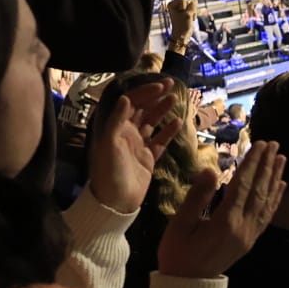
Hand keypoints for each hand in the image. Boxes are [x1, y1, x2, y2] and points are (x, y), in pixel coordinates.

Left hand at [87, 82, 182, 214]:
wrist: (115, 202)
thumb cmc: (109, 173)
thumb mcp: (109, 145)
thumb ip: (117, 121)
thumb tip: (126, 97)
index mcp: (116, 128)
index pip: (131, 103)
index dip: (145, 93)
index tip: (160, 86)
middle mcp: (127, 133)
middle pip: (142, 109)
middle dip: (156, 95)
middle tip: (172, 85)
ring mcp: (138, 145)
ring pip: (152, 122)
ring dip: (163, 109)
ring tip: (176, 99)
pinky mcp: (148, 158)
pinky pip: (160, 141)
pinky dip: (168, 131)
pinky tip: (178, 122)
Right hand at [157, 141, 286, 278]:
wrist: (188, 286)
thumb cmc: (178, 253)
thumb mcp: (180, 224)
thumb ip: (197, 196)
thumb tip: (211, 169)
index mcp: (226, 221)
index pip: (243, 184)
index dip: (252, 162)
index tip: (260, 143)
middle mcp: (243, 227)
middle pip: (259, 190)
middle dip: (267, 165)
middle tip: (275, 144)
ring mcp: (249, 235)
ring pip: (266, 201)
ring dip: (275, 178)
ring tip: (281, 159)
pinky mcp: (250, 241)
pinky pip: (267, 216)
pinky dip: (275, 199)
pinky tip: (281, 186)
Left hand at [166, 0, 195, 46]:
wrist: (182, 35)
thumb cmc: (182, 25)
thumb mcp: (188, 14)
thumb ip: (193, 5)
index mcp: (172, 4)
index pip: (184, 0)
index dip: (185, 8)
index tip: (181, 15)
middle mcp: (176, 5)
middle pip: (188, 1)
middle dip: (190, 10)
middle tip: (186, 17)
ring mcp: (181, 8)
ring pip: (192, 5)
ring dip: (192, 12)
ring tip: (188, 19)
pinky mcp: (186, 11)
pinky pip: (193, 8)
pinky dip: (193, 14)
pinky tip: (191, 19)